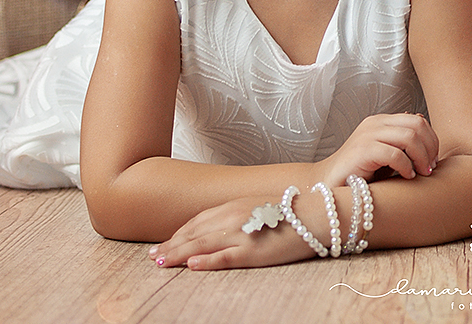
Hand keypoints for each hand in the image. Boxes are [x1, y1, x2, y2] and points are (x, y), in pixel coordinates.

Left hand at [149, 196, 314, 270]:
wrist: (317, 215)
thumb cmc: (292, 212)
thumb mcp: (259, 206)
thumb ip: (239, 214)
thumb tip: (221, 227)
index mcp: (235, 205)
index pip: (198, 221)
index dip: (179, 233)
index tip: (164, 243)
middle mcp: (233, 217)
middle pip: (194, 233)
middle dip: (172, 245)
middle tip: (153, 256)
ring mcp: (242, 234)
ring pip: (202, 245)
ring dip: (179, 254)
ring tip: (161, 262)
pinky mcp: (253, 251)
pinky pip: (224, 257)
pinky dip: (206, 261)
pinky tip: (191, 266)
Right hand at [317, 112, 438, 187]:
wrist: (328, 186)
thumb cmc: (360, 174)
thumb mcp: (386, 156)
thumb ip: (402, 143)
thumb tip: (424, 126)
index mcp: (381, 121)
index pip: (418, 120)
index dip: (432, 140)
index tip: (434, 160)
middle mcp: (375, 123)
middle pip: (417, 125)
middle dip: (430, 147)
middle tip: (431, 168)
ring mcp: (368, 135)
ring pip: (409, 137)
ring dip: (421, 157)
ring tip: (422, 173)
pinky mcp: (362, 150)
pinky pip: (395, 154)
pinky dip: (406, 167)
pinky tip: (407, 177)